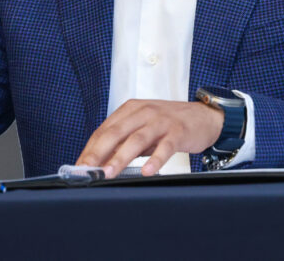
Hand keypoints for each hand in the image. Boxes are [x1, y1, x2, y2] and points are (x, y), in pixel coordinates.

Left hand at [75, 99, 222, 177]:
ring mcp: (160, 121)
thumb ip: (123, 142)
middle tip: (87, 170)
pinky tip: (148, 171)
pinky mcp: (178, 131)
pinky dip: (155, 159)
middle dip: (98, 153)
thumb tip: (100, 163)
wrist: (203, 116)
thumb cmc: (169, 124)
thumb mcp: (143, 128)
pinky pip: (165, 147)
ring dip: (120, 157)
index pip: (104, 130)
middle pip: (115, 132)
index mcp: (131, 109)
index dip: (90, 149)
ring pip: (136, 139)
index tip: (80, 167)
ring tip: (109, 173)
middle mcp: (143, 112)